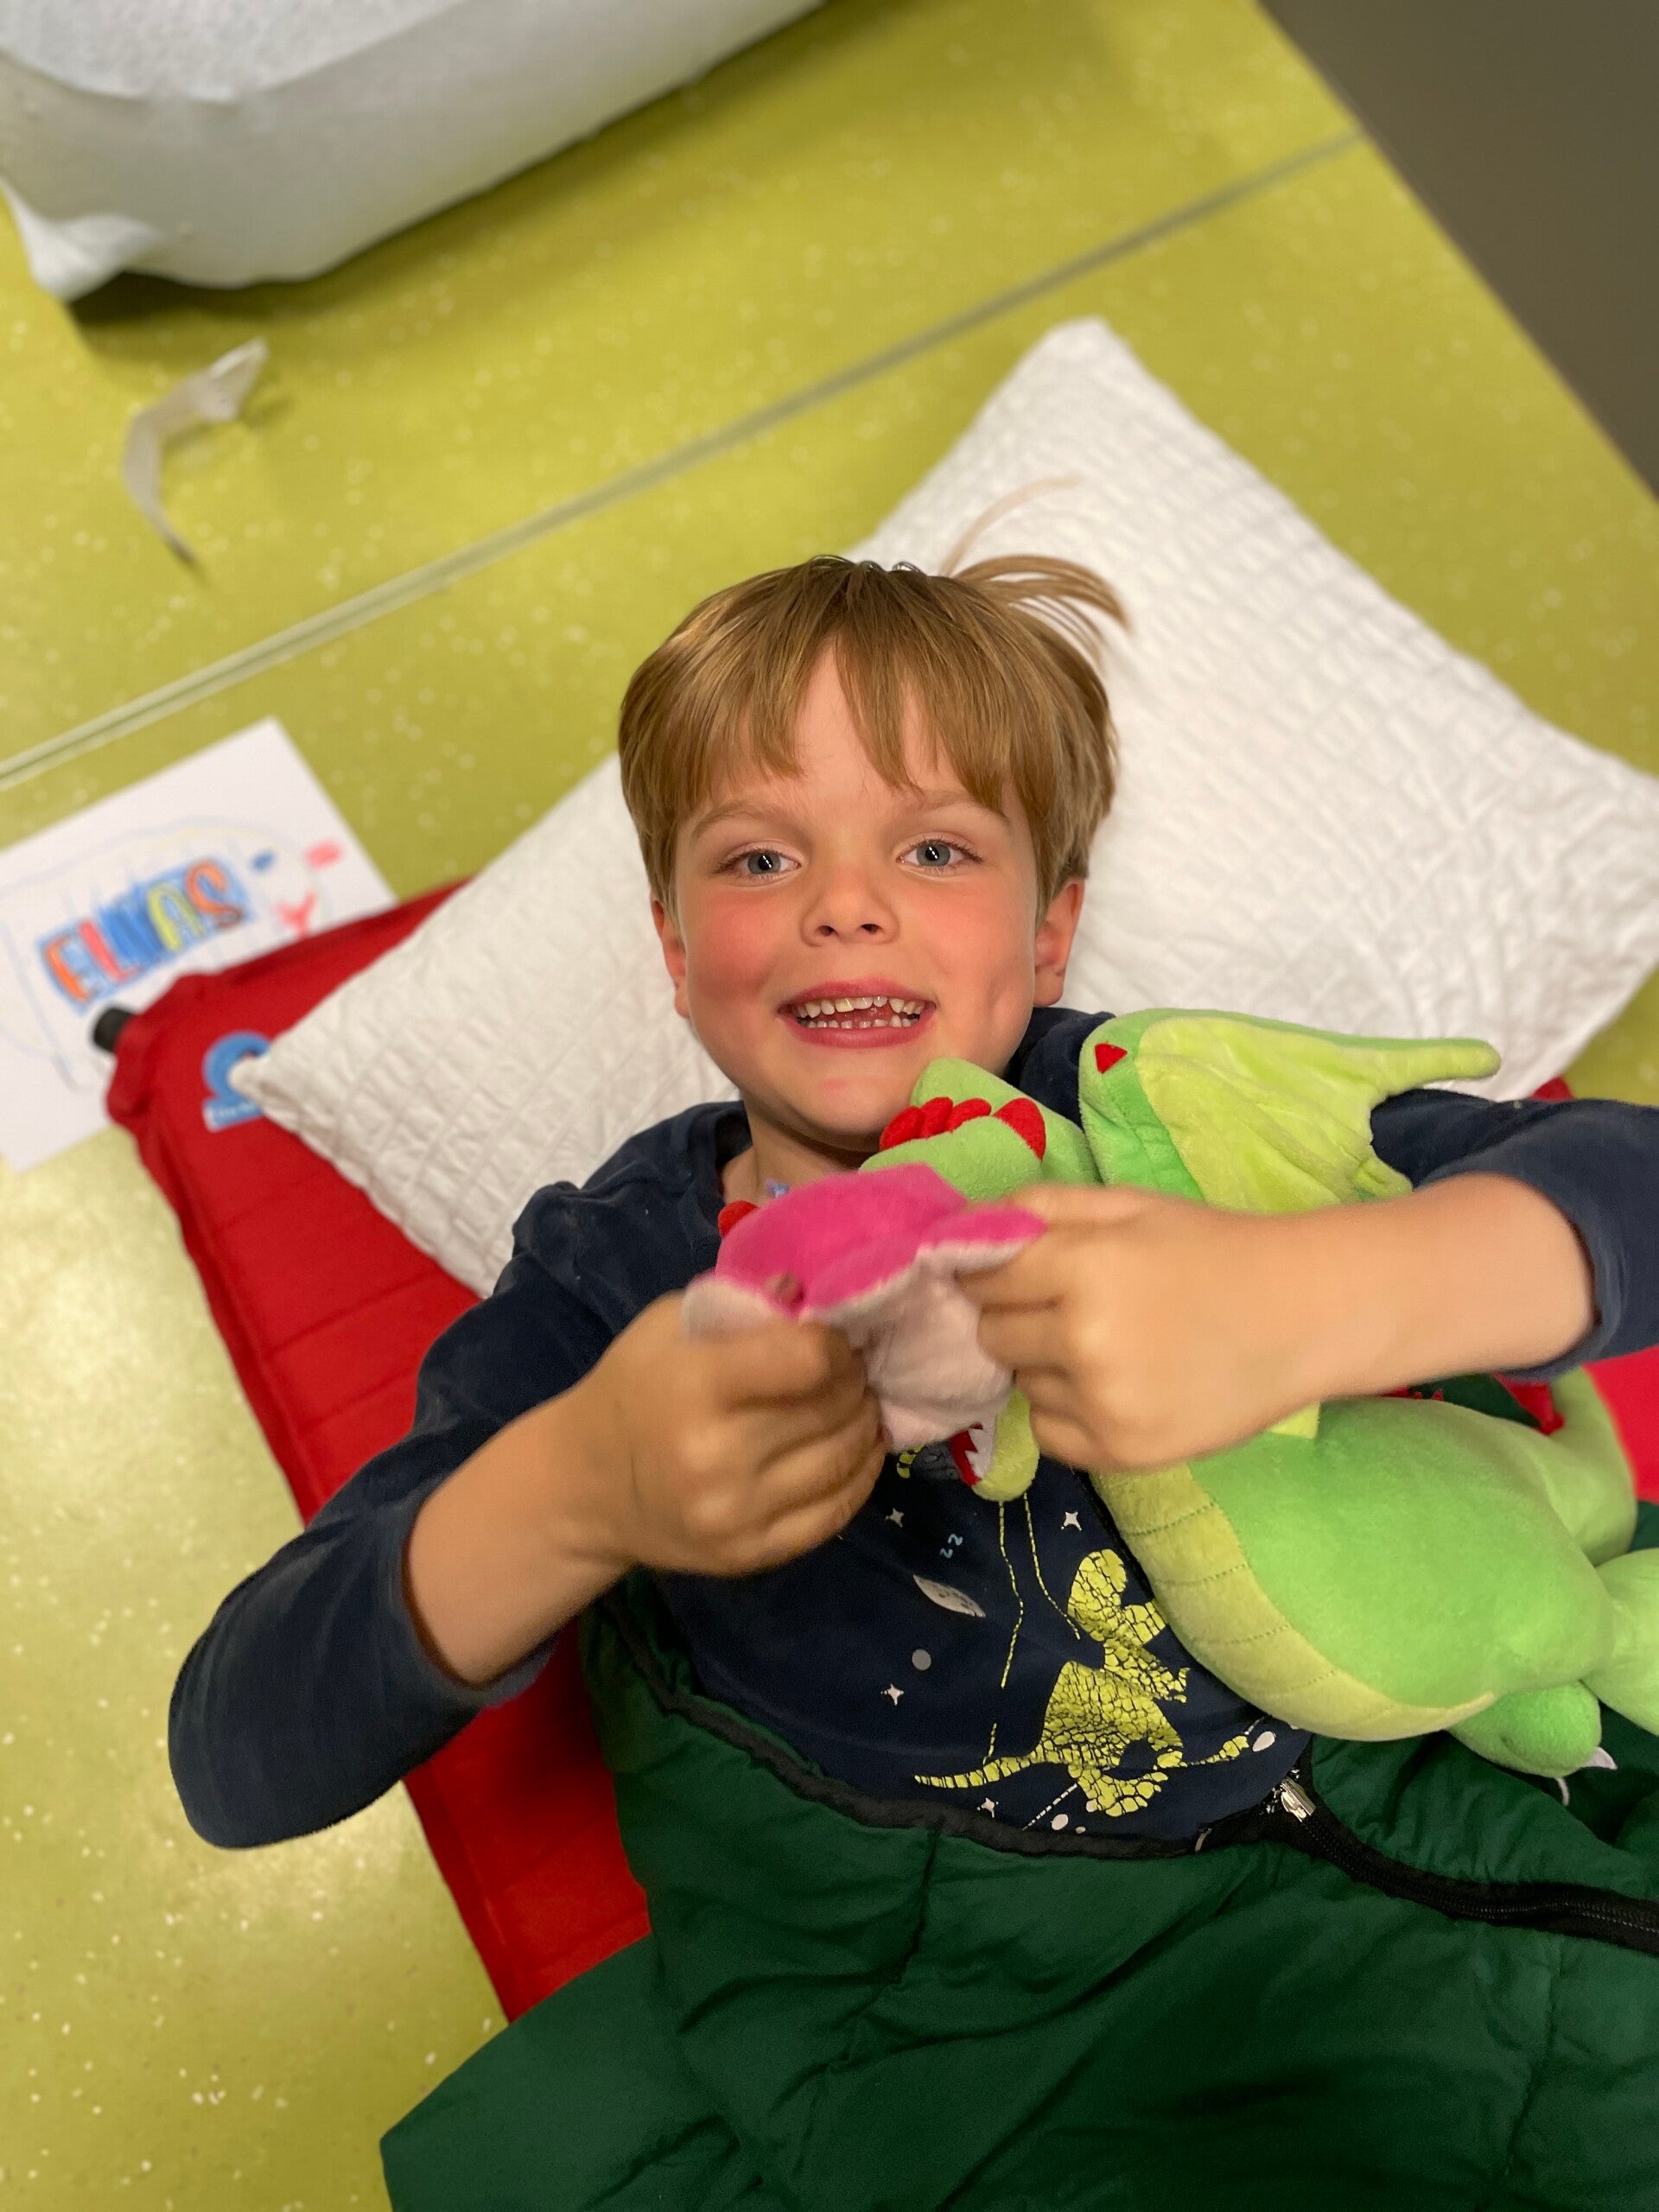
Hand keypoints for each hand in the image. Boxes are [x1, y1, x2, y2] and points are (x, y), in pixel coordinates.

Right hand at [567, 1293, 887, 1575]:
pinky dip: (861, 1476)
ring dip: (866, 1423)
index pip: (806, 1359)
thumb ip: (739, 1305)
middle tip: (855, 1366)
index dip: (835, 1343)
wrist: (586, 1489)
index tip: (834, 1337)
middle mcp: (718, 1457)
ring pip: (842, 1461)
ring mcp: (737, 1514)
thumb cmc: (631, 1390)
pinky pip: (835, 1515)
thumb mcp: (666, 1328)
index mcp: (696, 1388)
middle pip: (831, 1409)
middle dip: (855, 1380)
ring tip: (862, 1401)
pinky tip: (861, 1449)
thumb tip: (808, 1294)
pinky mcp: (750, 1555)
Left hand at [961, 1183, 1320, 1472]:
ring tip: (1106, 1346)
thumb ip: (1039, 1208)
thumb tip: (959, 1229)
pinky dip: (1066, 1412)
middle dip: (1014, 1318)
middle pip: (992, 1334)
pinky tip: (1113, 1386)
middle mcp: (1083, 1339)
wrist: (1300, 1317)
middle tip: (1063, 1308)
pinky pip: (1049, 1432)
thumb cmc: (1210, 1249)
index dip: (989, 1272)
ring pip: (1022, 1384)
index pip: (982, 1277)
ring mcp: (1102, 1403)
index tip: (1009, 1273)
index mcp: (1081, 1267)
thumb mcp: (1127, 1205)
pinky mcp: (1121, 1452)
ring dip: (1045, 1365)